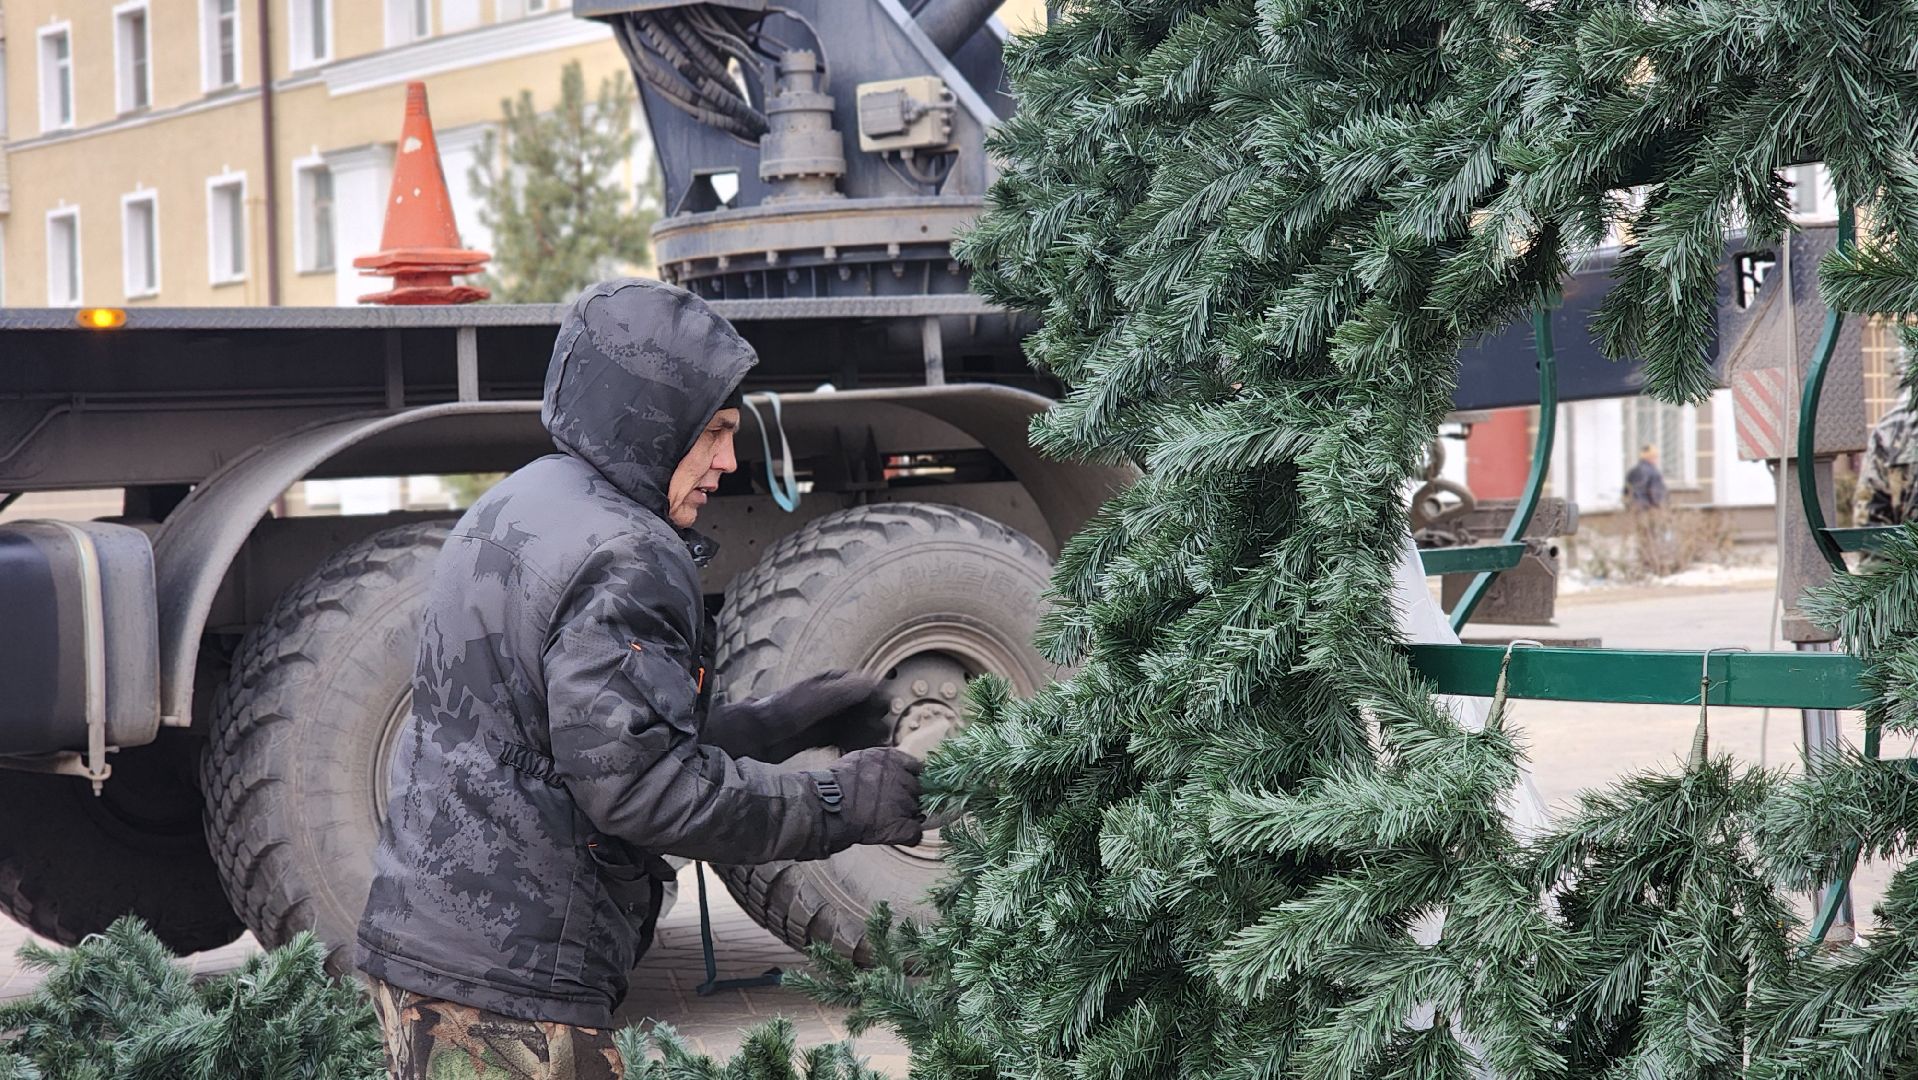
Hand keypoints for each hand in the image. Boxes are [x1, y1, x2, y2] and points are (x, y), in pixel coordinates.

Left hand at [767, 671, 894, 750]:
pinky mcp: (818, 737)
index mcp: (830, 683)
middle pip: (860, 708)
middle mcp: (829, 699)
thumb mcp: (820, 697)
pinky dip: (850, 746)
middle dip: (872, 720)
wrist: (759, 734)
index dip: (876, 697)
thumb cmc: (786, 709)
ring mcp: (824, 719)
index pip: (862, 686)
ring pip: (852, 726)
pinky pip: (841, 740)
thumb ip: (847, 690)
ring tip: (874, 746)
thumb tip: (873, 682)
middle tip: (883, 734)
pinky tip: (856, 754)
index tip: (886, 710)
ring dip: (864, 735)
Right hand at [823, 748, 923, 845]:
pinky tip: (894, 834)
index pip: (917, 768)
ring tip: (885, 820)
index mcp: (892, 759)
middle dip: (908, 798)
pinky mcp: (901, 826)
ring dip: (907, 816)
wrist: (824, 807)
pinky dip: (908, 836)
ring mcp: (905, 803)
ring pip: (917, 811)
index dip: (911, 779)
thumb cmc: (833, 785)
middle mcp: (902, 779)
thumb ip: (879, 762)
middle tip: (890, 806)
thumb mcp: (859, 760)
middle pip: (919, 790)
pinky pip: (916, 833)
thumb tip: (886, 769)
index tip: (904, 786)